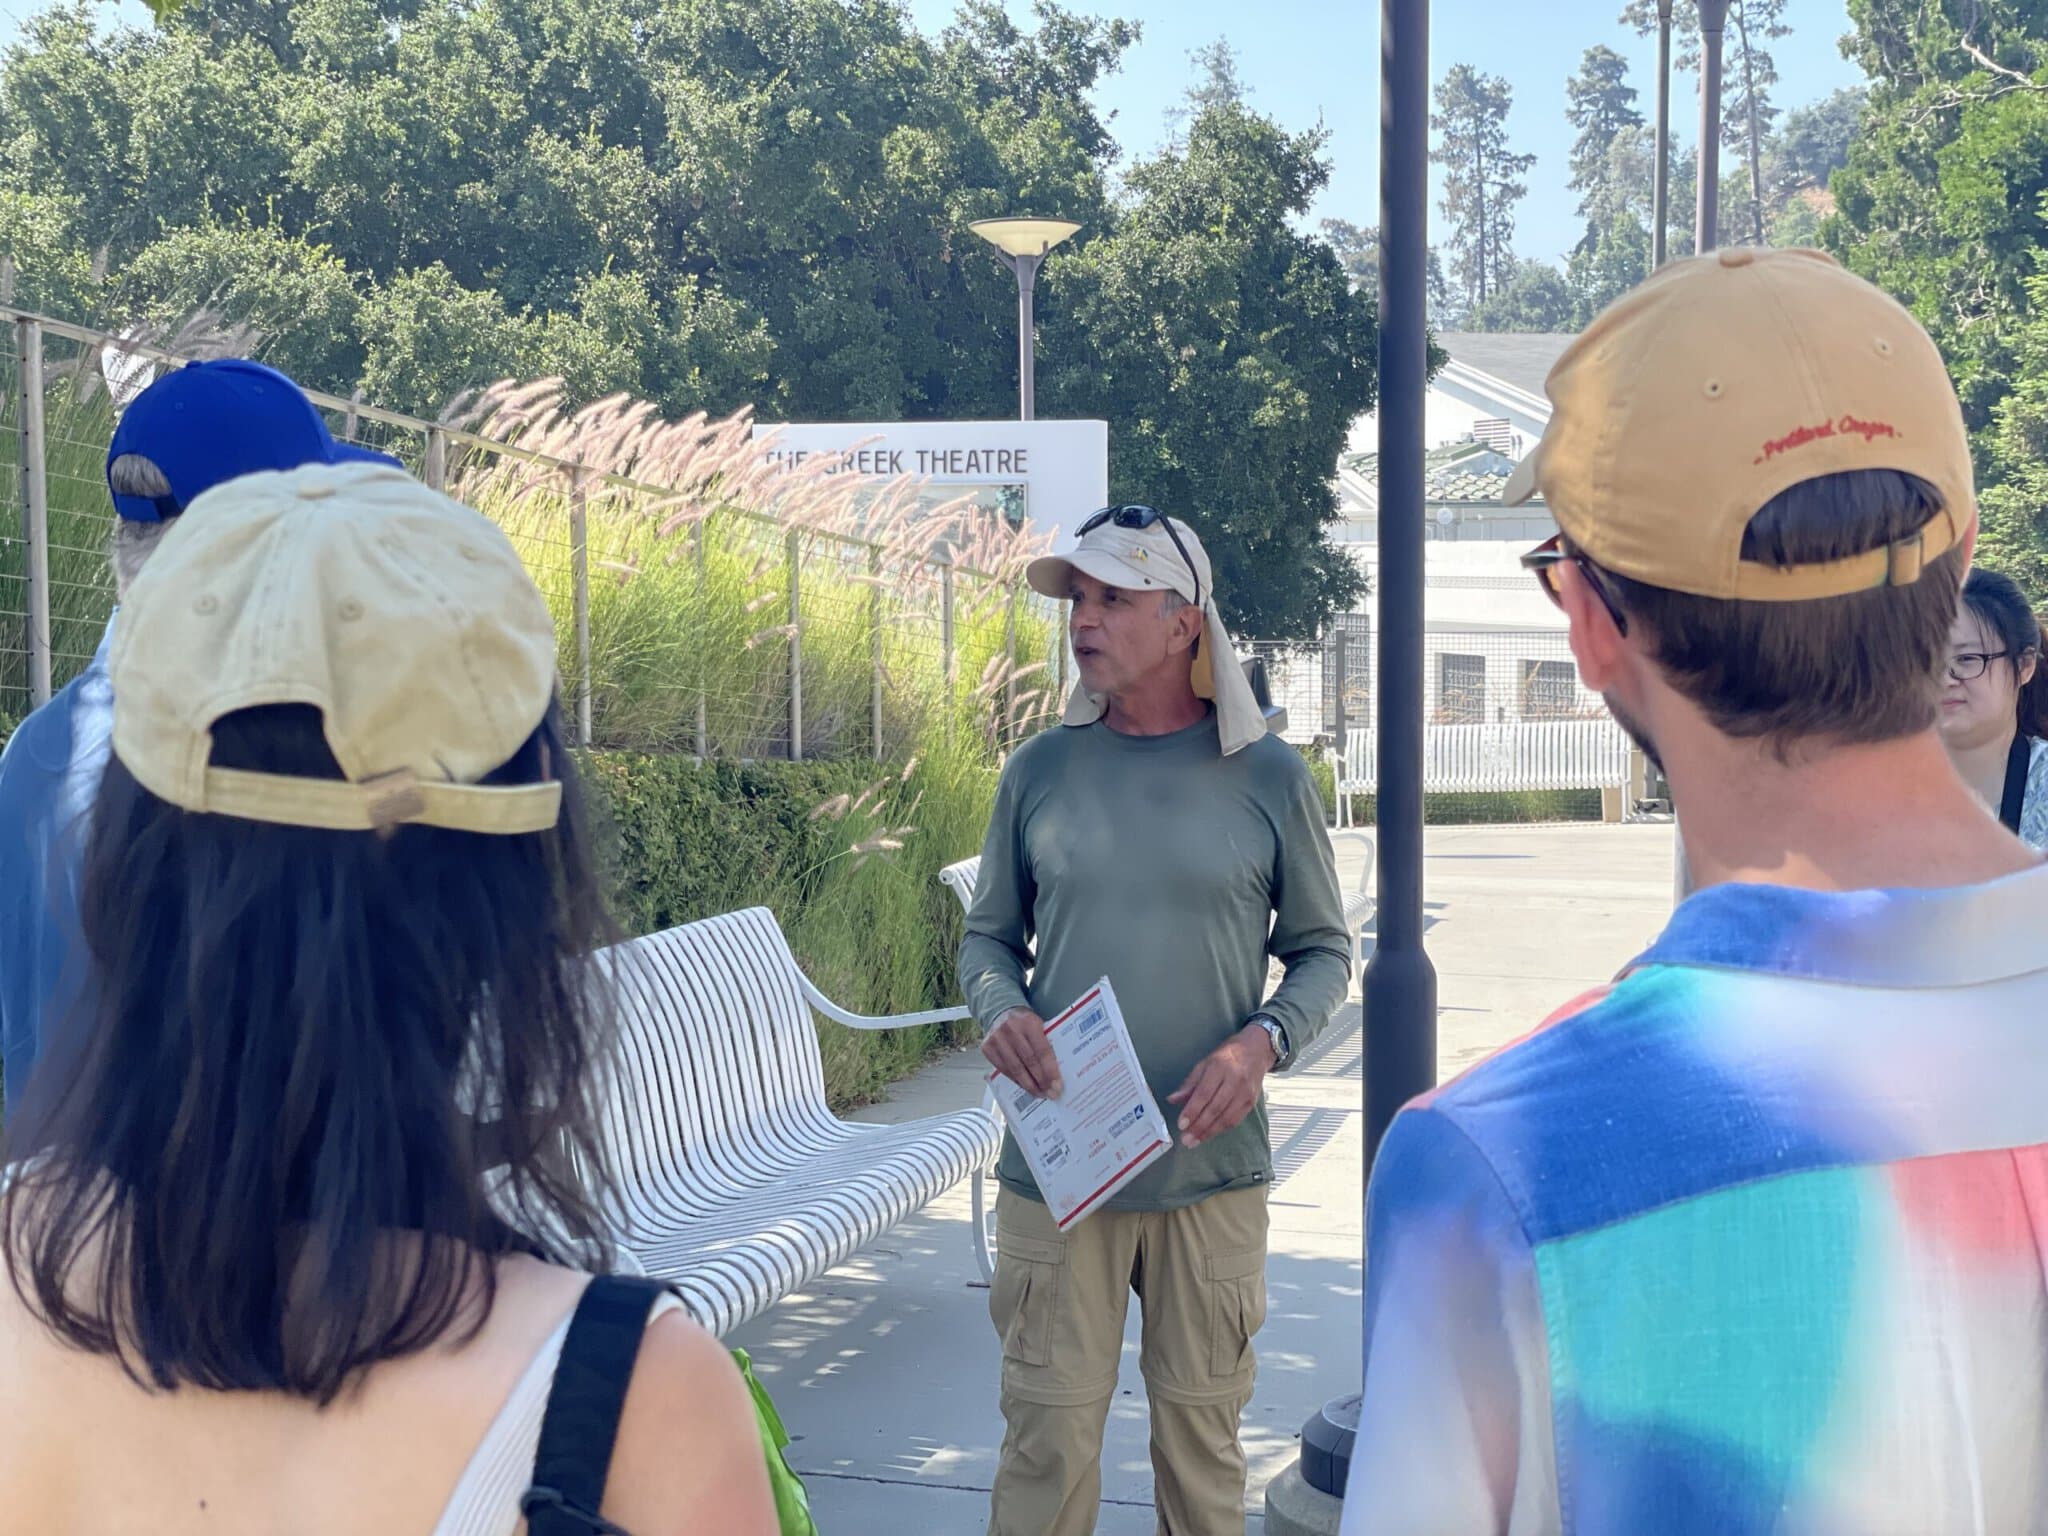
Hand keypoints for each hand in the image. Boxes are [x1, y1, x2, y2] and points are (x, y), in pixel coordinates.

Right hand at [981, 1007, 1061, 1099]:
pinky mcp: (987, 1048)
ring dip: (1029, 1085)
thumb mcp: (1038, 1024)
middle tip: (1051, 1093)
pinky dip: (1016, 1080)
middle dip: (1041, 1081)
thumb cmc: (1024, 1022)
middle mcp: (1011, 1029)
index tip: (1058, 1085)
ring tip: (1040, 1094)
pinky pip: (1004, 1070)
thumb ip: (1047, 1041)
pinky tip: (1026, 1087)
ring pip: (1015, 1068)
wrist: (1000, 1011)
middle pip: (1029, 1061)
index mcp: (1029, 1022)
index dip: (1050, 1070)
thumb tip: (1059, 1070)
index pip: (1042, 1050)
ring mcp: (996, 1039)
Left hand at [1167, 1027, 1271, 1148]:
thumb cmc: (1226, 1057)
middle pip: (1215, 1108)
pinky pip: (1236, 1120)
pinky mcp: (1252, 1102)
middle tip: (1186, 1140)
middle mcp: (1234, 1080)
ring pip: (1226, 1117)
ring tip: (1195, 1141)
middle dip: (1199, 1126)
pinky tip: (1209, 1134)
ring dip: (1209, 1132)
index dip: (1192, 1110)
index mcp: (1219, 1067)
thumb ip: (1189, 1083)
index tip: (1181, 1125)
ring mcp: (1245, 1092)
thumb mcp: (1204, 1064)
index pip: (1204, 1093)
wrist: (1256, 1051)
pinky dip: (1221, 1129)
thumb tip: (1172, 1100)